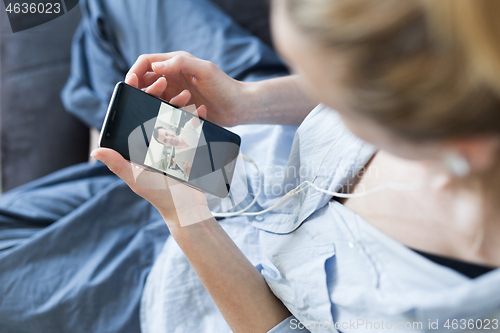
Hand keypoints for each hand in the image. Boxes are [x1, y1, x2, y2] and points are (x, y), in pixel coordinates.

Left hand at [91, 91, 212, 228]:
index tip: (138, 84)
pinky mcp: (190, 147)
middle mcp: (155, 143)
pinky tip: (200, 109)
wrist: (188, 206)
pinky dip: (197, 118)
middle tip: (164, 83)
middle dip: (160, 96)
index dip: (136, 100)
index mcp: (140, 147)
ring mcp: (174, 144)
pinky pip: (193, 129)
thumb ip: (119, 164)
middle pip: (156, 113)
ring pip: (175, 117)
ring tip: (185, 95)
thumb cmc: (159, 194)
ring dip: (180, 104)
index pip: (134, 118)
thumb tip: (96, 150)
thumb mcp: (137, 178)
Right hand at [125, 52, 244, 126]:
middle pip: (145, 82)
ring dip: (164, 103)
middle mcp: (172, 77)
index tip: (129, 83)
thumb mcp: (205, 70)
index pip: (145, 63)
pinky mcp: (180, 109)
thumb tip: (155, 66)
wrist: (239, 108)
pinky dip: (175, 113)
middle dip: (146, 89)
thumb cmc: (225, 86)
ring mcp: (175, 94)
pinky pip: (167, 112)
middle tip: (157, 94)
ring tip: (187, 99)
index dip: (134, 72)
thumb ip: (181, 64)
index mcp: (175, 63)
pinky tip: (195, 110)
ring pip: (155, 99)